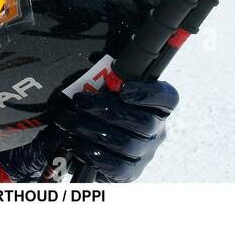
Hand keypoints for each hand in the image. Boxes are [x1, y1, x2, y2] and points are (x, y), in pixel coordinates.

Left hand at [0, 80, 177, 182]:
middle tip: (79, 101)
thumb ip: (105, 78)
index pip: (167, 98)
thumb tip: (93, 61)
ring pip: (126, 144)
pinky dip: (92, 153)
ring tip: (66, 120)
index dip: (149, 93)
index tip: (123, 88)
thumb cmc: (96, 108)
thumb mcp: (103, 89)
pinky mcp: (130, 172)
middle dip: (107, 110)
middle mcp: (155, 130)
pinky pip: (116, 166)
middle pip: (144, 122)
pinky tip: (74, 142)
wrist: (87, 143)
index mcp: (154, 106)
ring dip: (91, 129)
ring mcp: (144, 152)